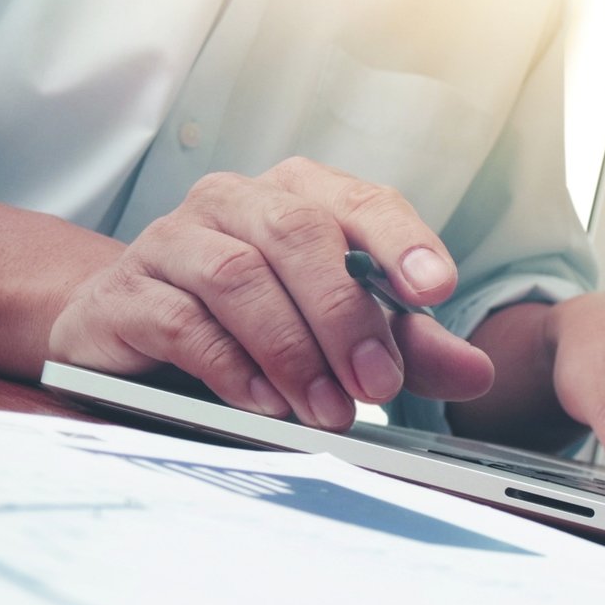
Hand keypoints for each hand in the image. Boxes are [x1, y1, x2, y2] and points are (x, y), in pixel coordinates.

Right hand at [48, 158, 492, 428]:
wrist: (130, 328)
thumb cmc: (251, 320)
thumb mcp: (338, 332)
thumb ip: (407, 347)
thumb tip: (477, 373)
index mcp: (298, 195)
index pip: (360, 203)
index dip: (402, 242)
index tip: (436, 290)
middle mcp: (235, 202)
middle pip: (299, 234)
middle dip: (346, 315)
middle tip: (378, 386)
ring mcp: (172, 240)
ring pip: (239, 274)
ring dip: (292, 349)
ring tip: (326, 409)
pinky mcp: (126, 293)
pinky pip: (181, 320)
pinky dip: (231, 366)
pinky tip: (264, 402)